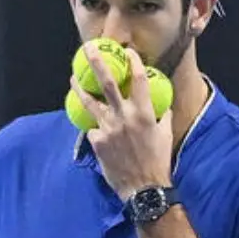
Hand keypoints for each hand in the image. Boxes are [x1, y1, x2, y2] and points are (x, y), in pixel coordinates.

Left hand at [72, 42, 174, 198]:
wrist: (144, 188)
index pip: (138, 80)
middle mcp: (124, 117)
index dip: (132, 62)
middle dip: (96, 63)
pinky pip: (93, 129)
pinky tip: (92, 125)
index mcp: (144, 113)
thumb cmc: (158, 160)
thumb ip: (161, 115)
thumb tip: (159, 102)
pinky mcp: (97, 142)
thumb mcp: (165, 134)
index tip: (127, 52)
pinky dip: (93, 126)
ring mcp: (108, 129)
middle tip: (88, 49)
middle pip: (107, 84)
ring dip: (80, 88)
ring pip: (90, 103)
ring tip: (73, 77)